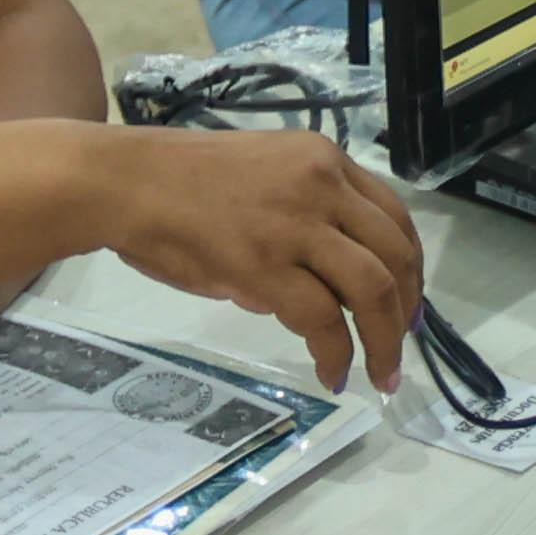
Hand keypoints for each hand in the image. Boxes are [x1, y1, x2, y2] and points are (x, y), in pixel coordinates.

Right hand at [104, 126, 425, 386]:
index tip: (407, 302)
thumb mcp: (264, 177)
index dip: (410, 266)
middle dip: (407, 309)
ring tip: (380, 375)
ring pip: (373, 289)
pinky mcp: (265, 265)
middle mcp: (321, 185)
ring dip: (386, 340)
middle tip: (399, 345)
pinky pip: (323, 319)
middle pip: (395, 253)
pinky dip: (336, 354)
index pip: (393, 214)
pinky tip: (332, 374)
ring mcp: (296, 224)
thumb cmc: (179, 183)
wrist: (125, 182)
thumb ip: (305, 218)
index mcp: (323, 159)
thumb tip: (324, 283)